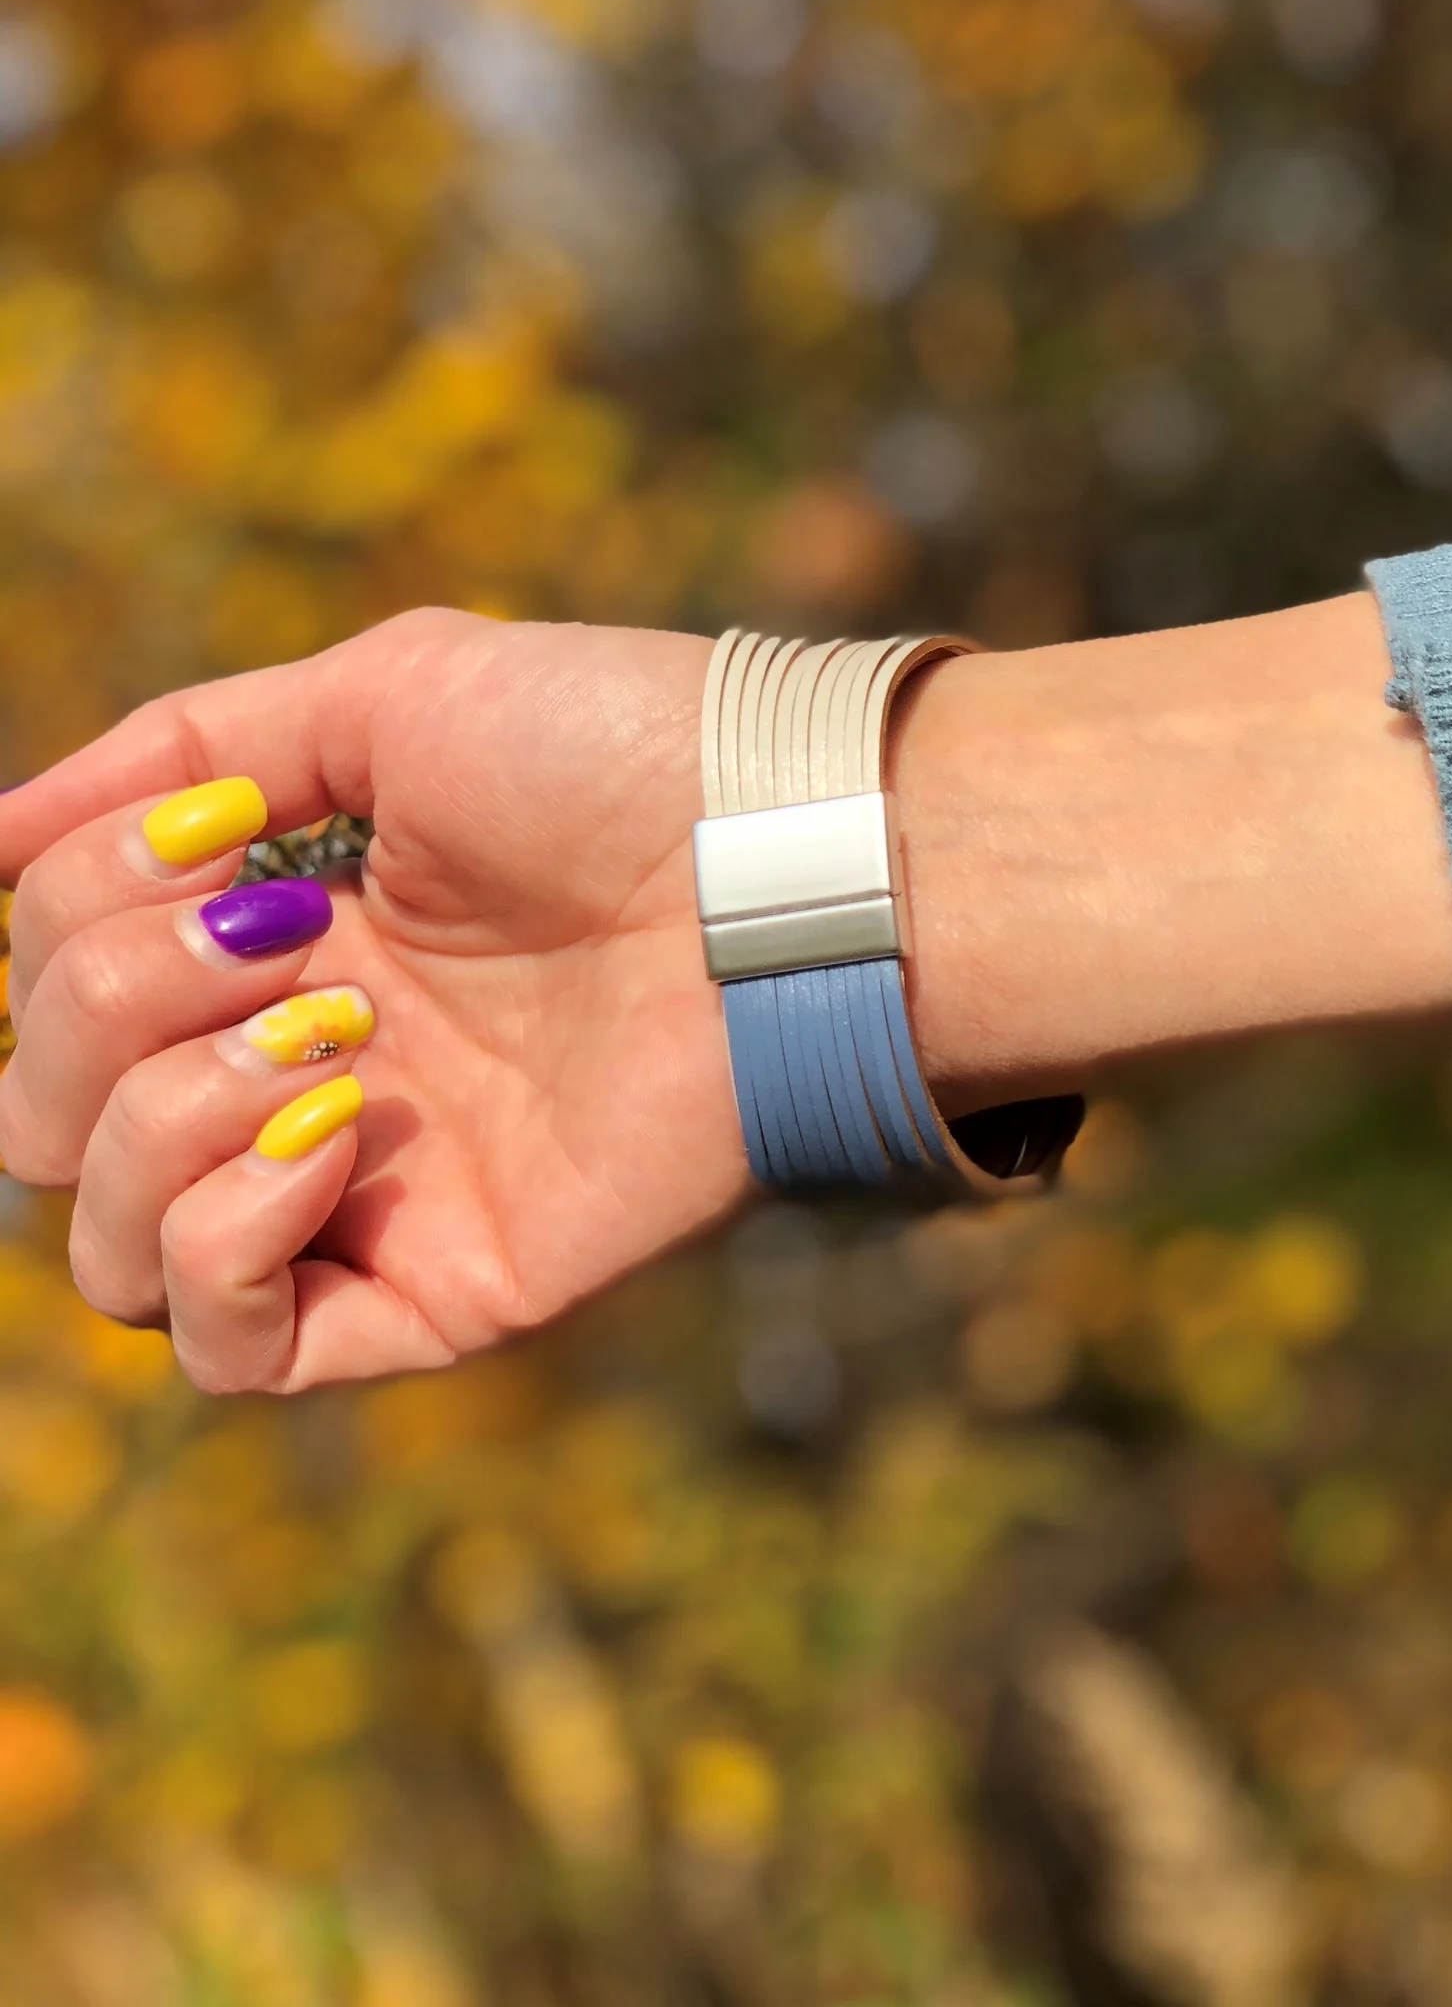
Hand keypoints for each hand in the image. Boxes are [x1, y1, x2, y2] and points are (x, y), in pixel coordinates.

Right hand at [0, 608, 744, 1392]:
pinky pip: (237, 1353)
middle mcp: (296, 1078)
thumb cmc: (612, 755)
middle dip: (100, 1009)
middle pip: (41, 1120)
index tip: (232, 843)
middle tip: (287, 939)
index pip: (43, 983)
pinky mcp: (443, 1287)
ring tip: (328, 1043)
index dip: (75, 914)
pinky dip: (223, 1246)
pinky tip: (332, 1136)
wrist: (778, 861)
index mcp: (274, 947)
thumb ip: (175, 752)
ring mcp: (364, 1196)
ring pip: (106, 1256)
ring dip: (152, 1127)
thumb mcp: (380, 698)